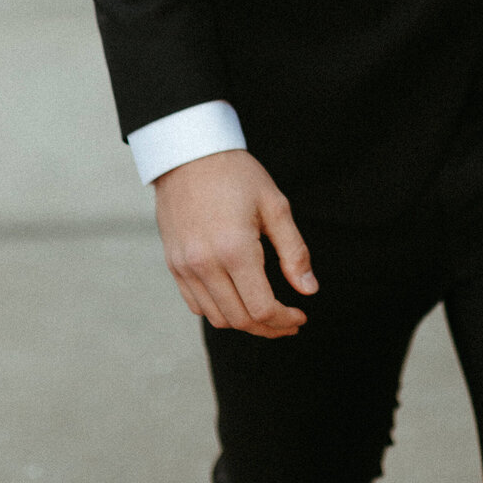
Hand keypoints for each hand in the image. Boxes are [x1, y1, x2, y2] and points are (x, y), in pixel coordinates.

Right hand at [153, 148, 317, 336]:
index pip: (262, 308)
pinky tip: (237, 299)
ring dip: (244, 323)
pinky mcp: (173, 265)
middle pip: (240, 320)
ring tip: (266, 314)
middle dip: (269, 328)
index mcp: (235, 250)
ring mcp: (185, 267)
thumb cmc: (237, 175)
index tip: (300, 317)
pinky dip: (219, 311)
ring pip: (217, 318)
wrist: (189, 153)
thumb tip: (309, 290)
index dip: (285, 320)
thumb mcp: (275, 205)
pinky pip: (196, 304)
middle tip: (289, 321)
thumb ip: (294, 251)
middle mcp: (206, 265)